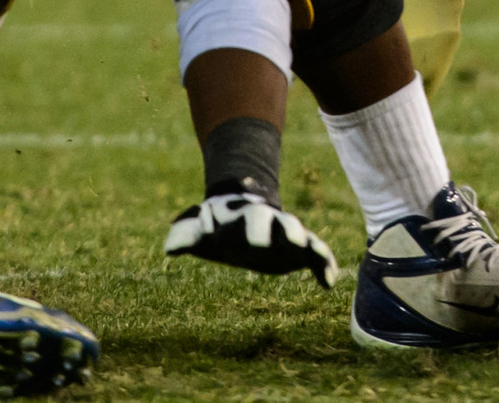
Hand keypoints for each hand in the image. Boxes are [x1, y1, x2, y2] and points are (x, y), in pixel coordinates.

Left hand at [162, 194, 338, 287]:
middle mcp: (272, 224)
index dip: (256, 230)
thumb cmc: (216, 228)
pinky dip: (326, 267)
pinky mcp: (300, 252)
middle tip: (294, 240)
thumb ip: (186, 236)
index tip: (257, 242)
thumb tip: (169, 249)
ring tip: (319, 260)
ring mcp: (288, 236)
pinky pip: (318, 257)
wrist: (242, 214)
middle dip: (288, 232)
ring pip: (305, 238)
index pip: (254, 220)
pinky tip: (329, 284)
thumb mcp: (200, 230)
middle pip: (284, 224)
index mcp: (247, 219)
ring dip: (312, 247)